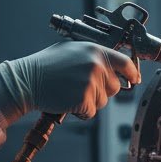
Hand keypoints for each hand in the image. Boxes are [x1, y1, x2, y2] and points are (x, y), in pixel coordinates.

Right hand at [14, 41, 140, 118]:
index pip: (125, 63)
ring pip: (104, 101)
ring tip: (71, 91)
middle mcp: (96, 65)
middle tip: (82, 87)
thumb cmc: (46, 66)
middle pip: (116, 86)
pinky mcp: (84, 99)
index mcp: (95, 50)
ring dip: (90, 101)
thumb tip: (112, 65)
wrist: (26, 80)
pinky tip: (67, 100)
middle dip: (103, 91)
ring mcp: (91, 82)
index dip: (132, 73)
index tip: (134, 80)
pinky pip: (91, 111)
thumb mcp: (72, 49)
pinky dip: (81, 111)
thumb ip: (94, 56)